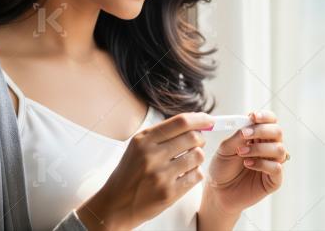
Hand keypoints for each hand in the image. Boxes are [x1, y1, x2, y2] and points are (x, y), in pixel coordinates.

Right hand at [78, 112, 214, 229]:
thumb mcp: (138, 147)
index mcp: (143, 140)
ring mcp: (160, 175)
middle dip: (200, 139)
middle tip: (197, 143)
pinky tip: (184, 175)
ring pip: (198, 156)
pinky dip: (195, 173)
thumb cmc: (130, 173)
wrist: (116, 205)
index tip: (209, 120)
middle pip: (193, 137)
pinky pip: (196, 176)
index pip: (180, 122)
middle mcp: (151, 155)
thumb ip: (163, 134)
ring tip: (188, 161)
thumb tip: (196, 122)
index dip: (200, 119)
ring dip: (197, 157)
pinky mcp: (168, 193)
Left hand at [203, 110, 286, 215]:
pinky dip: (262, 165)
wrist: (218, 192)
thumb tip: (248, 123)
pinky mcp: (273, 180)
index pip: (270, 121)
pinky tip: (248, 165)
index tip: (253, 116)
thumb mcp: (225, 149)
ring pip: (279, 149)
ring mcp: (272, 163)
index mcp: (258, 137)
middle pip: (278, 132)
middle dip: (262, 130)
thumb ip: (237, 137)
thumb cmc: (222, 168)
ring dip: (260, 148)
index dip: (265, 116)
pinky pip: (277, 168)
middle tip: (244, 134)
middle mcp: (268, 148)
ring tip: (241, 153)